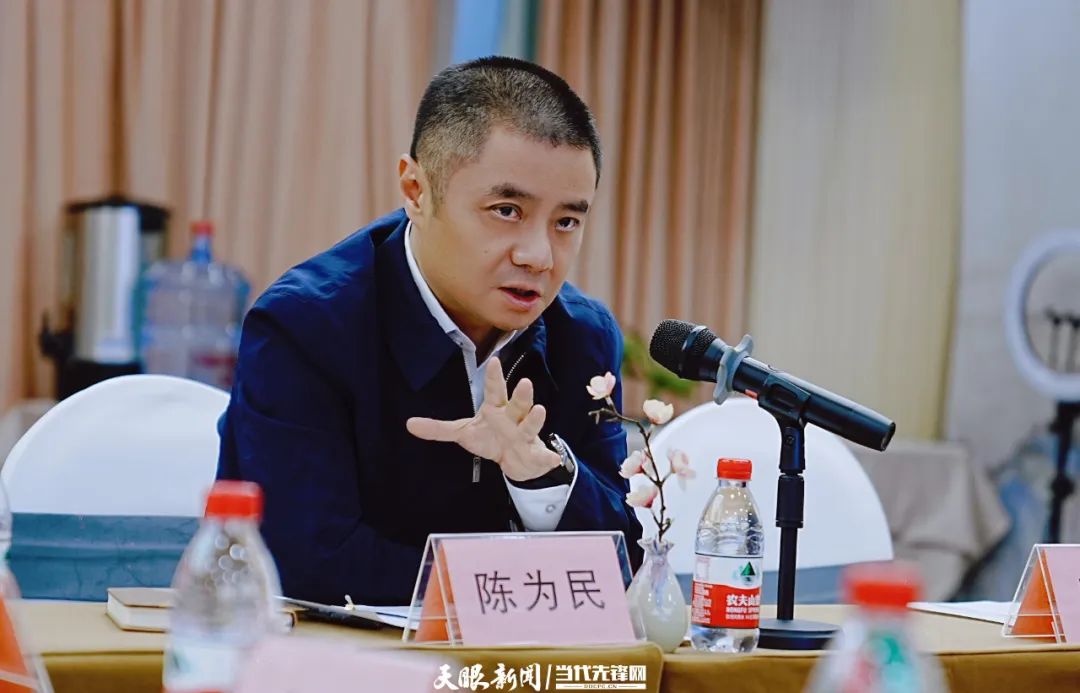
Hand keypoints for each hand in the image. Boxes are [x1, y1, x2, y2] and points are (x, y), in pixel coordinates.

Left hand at [406, 357, 560, 481]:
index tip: (494, 360)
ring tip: (539, 411)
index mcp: (496, 408)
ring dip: (536, 418)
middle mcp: (513, 417)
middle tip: (525, 382)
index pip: (495, 389)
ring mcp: (525, 435)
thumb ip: (438, 429)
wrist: (516, 460)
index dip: (494, 376)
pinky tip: (552, 458)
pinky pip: (543, 455)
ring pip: (531, 424)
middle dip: (521, 394)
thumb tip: (409, 424)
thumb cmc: (490, 438)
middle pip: (517, 403)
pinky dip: (548, 457)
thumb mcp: (463, 433)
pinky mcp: (534, 453)